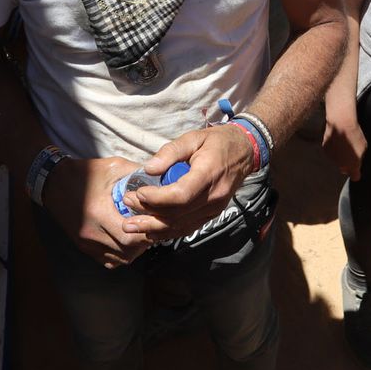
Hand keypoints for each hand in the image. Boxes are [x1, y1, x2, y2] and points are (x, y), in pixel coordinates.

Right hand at [43, 155, 157, 268]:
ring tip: (140, 234)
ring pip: (119, 259)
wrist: (54, 182)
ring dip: (134, 250)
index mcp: (99, 213)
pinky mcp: (83, 246)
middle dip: (143, 243)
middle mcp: (91, 232)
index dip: (147, 234)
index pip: (130, 237)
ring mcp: (86, 242)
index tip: (155, 223)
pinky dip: (120, 255)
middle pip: (126, 252)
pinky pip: (108, 260)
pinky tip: (125, 241)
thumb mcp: (113, 167)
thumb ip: (137, 173)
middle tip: (152, 229)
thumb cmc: (85, 173)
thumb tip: (159, 178)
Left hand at [121, 125, 256, 240]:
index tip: (138, 193)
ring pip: (181, 226)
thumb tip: (149, 169)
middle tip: (127, 209)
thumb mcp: (193, 138)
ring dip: (154, 229)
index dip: (156, 198)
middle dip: (148, 214)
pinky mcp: (212, 214)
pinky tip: (150, 231)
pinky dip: (167, 231)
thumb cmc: (217, 142)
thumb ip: (170, 152)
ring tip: (131, 227)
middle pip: (177, 215)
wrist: (244, 151)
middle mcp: (213, 197)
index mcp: (209, 174)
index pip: (180, 195)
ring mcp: (214, 208)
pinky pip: (187, 227)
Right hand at [322, 99, 366, 181]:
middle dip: (347, 164)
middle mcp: (341, 165)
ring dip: (339, 155)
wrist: (341, 125)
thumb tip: (357, 159)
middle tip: (350, 152)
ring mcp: (332, 159)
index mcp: (353, 166)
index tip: (356, 170)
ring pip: (336, 160)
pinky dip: (333, 148)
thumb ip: (360, 157)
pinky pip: (330, 153)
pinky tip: (336, 140)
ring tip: (343, 143)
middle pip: (344, 169)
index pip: (355, 177)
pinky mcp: (325, 150)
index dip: (356, 173)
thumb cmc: (354, 135)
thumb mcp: (363, 147)